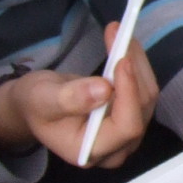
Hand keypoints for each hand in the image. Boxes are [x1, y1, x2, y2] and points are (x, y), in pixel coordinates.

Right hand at [0, 25, 158, 167]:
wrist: (38, 104)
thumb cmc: (36, 104)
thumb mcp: (43, 99)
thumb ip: (70, 98)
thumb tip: (103, 89)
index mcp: (90, 150)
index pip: (125, 127)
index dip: (129, 94)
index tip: (122, 60)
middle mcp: (114, 149)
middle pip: (140, 109)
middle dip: (131, 68)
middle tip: (118, 32)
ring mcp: (126, 135)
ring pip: (146, 96)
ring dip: (135, 61)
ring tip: (119, 32)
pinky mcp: (132, 117)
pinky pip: (143, 90)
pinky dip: (135, 65)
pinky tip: (124, 44)